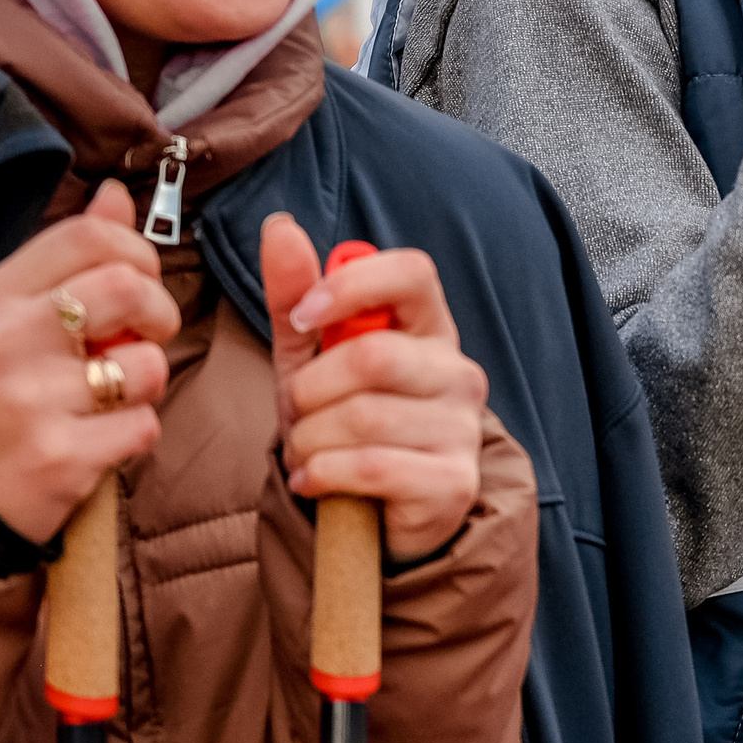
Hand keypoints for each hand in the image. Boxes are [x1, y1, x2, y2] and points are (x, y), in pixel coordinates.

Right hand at [0, 180, 179, 543]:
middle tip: (140, 338)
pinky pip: (144, 427)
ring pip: (147, 364)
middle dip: (159, 312)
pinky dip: (135, 436)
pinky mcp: (56, 458)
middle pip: (129, 287)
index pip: (88, 234)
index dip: (138, 250)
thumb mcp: (5, 317)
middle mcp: (5, 341)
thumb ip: (67, 258)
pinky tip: (98, 443)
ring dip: (144, 384)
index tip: (141, 280)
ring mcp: (29, 401)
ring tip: (107, 399)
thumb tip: (116, 195)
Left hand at [267, 216, 488, 564]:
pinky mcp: (453, 483)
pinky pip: (371, 467)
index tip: (303, 319)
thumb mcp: (310, 358)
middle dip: (309, 392)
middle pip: (373, 356)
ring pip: (362, 418)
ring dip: (308, 441)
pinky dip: (322, 474)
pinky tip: (316, 480)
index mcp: (430, 328)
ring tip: (307, 453)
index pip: (412, 273)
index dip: (352, 285)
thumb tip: (280, 227)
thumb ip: (296, 294)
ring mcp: (462, 427)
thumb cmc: (343, 425)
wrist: (373, 515)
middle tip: (296, 414)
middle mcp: (458, 371)